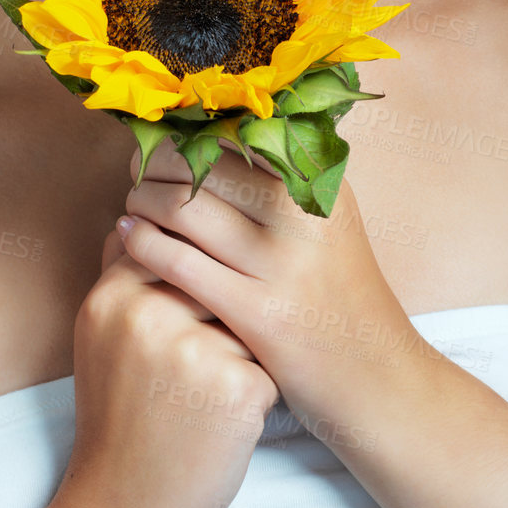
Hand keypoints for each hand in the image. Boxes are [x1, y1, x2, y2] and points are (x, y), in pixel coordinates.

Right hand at [48, 207, 279, 507]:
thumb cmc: (119, 426)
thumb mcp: (101, 342)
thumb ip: (123, 277)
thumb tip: (144, 214)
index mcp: (111, 297)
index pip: (171, 241)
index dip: (194, 270)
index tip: (195, 305)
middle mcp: (146, 314)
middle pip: (215, 272)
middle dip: (223, 307)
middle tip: (198, 362)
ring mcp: (191, 348)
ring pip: (248, 313)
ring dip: (244, 346)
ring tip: (207, 395)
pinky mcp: (234, 385)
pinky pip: (268, 360)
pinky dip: (259, 390)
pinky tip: (226, 422)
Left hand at [117, 136, 417, 441]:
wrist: (378, 378)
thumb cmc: (340, 296)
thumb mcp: (328, 221)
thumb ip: (285, 178)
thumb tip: (218, 131)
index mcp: (319, 184)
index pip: (236, 132)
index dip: (188, 129)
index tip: (161, 134)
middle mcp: (304, 215)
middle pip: (204, 164)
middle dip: (157, 161)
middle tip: (136, 167)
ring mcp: (282, 265)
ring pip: (184, 209)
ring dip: (143, 198)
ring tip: (132, 203)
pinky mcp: (259, 313)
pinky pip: (179, 264)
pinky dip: (142, 244)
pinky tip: (128, 238)